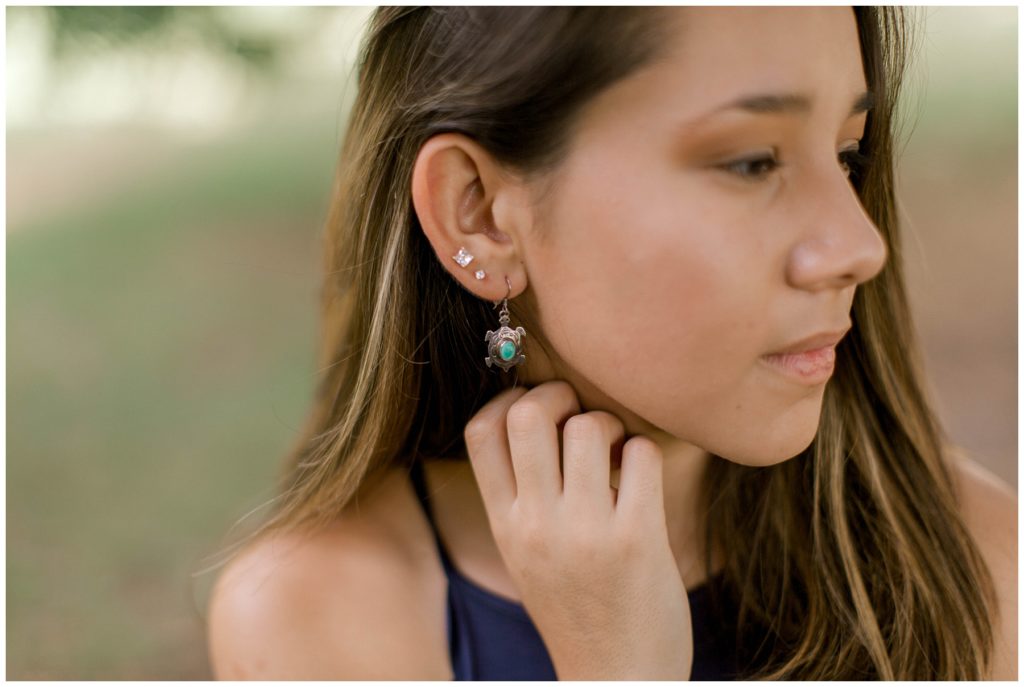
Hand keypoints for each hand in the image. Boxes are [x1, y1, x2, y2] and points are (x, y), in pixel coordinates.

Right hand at [463, 380, 692, 679]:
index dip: (508, 400)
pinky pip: (640, 455)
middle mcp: (537, 525)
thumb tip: (537, 416)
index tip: (535, 408)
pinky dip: (643, 451)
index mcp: (505, 525)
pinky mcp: (636, 539)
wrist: (617, 676)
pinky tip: (640, 477)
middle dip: (559, 395)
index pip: (480, 431)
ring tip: (616, 452)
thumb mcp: (526, 554)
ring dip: (609, 424)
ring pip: (589, 426)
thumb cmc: (576, 606)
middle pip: (528, 415)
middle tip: (579, 415)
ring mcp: (585, 532)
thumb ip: (523, 495)